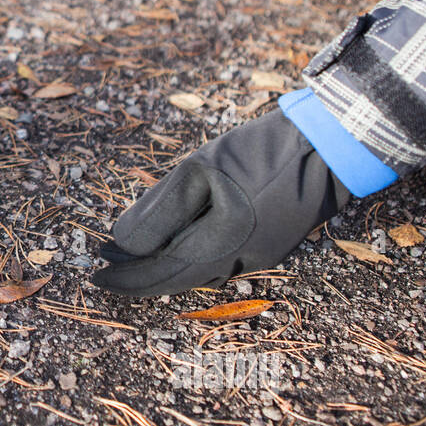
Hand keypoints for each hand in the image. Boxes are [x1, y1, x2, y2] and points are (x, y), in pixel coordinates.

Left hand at [91, 108, 350, 296]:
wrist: (330, 147)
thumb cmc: (261, 153)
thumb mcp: (199, 171)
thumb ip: (159, 209)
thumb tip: (122, 242)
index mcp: (219, 246)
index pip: (159, 273)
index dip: (125, 277)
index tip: (95, 275)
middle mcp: (238, 262)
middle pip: (176, 278)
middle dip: (138, 276)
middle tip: (104, 271)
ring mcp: (257, 258)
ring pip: (198, 273)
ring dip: (162, 267)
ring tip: (130, 257)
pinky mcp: (270, 247)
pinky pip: (220, 263)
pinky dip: (190, 258)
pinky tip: (176, 246)